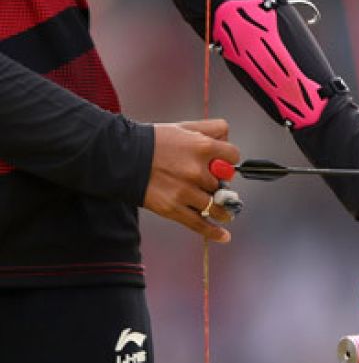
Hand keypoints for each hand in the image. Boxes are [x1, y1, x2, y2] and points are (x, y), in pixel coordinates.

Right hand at [143, 119, 241, 242]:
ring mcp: (185, 191)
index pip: (233, 157)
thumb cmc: (153, 142)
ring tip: (225, 212)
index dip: (229, 161)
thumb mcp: (184, 127)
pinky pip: (199, 223)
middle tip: (212, 184)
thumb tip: (228, 139)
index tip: (224, 165)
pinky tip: (224, 236)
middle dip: (219, 183)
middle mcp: (196, 170)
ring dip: (223, 210)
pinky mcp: (173, 208)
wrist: (121, 157)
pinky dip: (214, 232)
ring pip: (216, 205)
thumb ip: (211, 129)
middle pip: (223, 183)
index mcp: (202, 147)